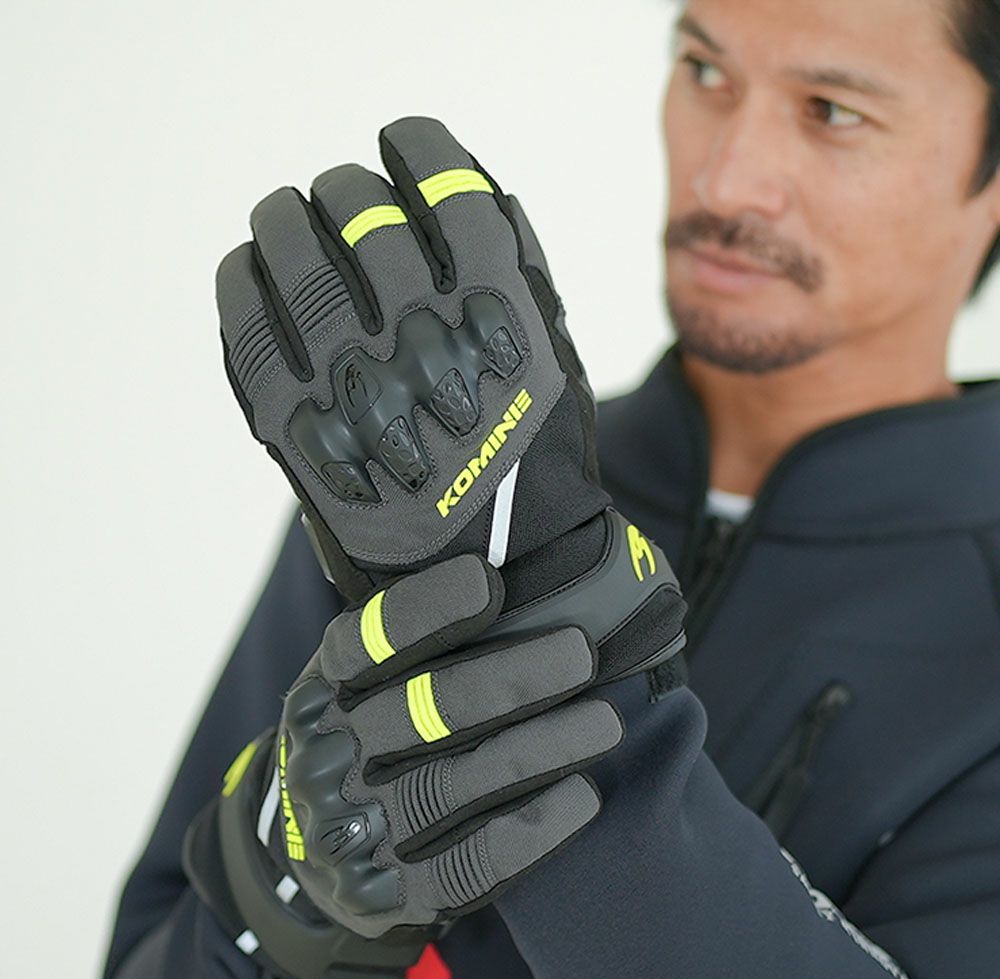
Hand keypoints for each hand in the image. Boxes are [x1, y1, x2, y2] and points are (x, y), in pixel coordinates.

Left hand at [214, 116, 686, 687]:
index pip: (439, 182)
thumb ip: (521, 268)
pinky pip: (245, 329)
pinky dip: (239, 284)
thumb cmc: (537, 463)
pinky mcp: (295, 426)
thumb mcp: (560, 357)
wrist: (502, 574)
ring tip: (287, 214)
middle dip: (347, 188)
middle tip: (342, 195)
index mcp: (496, 307)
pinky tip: (248, 269)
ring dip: (284, 216)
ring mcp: (351, 378)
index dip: (415, 148)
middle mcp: (419, 332)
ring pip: (290, 253)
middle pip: (355, 207)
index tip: (402, 143)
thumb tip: (465, 186)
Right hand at [273, 553, 621, 938]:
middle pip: (423, 712)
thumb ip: (412, 634)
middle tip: (581, 653)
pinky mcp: (389, 890)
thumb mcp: (363, 678)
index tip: (489, 581)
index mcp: (324, 687)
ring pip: (454, 785)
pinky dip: (528, 832)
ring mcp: (354, 827)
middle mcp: (330, 753)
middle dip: (508, 680)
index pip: (365, 643)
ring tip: (605, 723)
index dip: (425, 612)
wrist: (314, 847)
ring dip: (537, 751)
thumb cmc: (368, 732)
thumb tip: (504, 557)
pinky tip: (582, 799)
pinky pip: (465, 865)